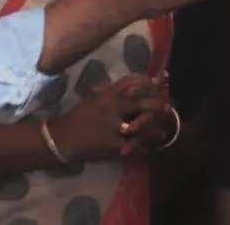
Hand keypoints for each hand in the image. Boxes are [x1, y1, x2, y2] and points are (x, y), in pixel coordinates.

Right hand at [46, 74, 167, 162]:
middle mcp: (113, 107)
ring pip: (143, 124)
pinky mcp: (114, 144)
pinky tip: (152, 147)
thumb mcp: (92, 98)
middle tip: (168, 106)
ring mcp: (114, 127)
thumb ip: (109, 90)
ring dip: (155, 126)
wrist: (61, 139)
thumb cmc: (77, 117)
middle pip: (143, 102)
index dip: (148, 82)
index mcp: (107, 95)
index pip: (132, 82)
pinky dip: (145, 146)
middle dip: (158, 104)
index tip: (159, 83)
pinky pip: (135, 145)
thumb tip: (130, 83)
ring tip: (163, 130)